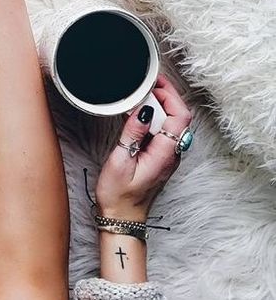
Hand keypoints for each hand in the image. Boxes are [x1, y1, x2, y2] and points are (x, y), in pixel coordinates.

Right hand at [95, 74, 191, 221]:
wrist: (123, 217)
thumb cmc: (119, 194)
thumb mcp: (120, 160)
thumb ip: (133, 133)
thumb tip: (143, 109)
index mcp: (165, 153)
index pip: (180, 117)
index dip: (170, 95)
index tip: (155, 83)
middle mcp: (172, 154)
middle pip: (180, 117)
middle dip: (166, 96)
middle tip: (147, 84)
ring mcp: (168, 156)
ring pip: (173, 124)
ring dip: (160, 107)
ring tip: (140, 97)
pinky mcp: (161, 158)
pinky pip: (164, 133)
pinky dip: (155, 119)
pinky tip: (139, 116)